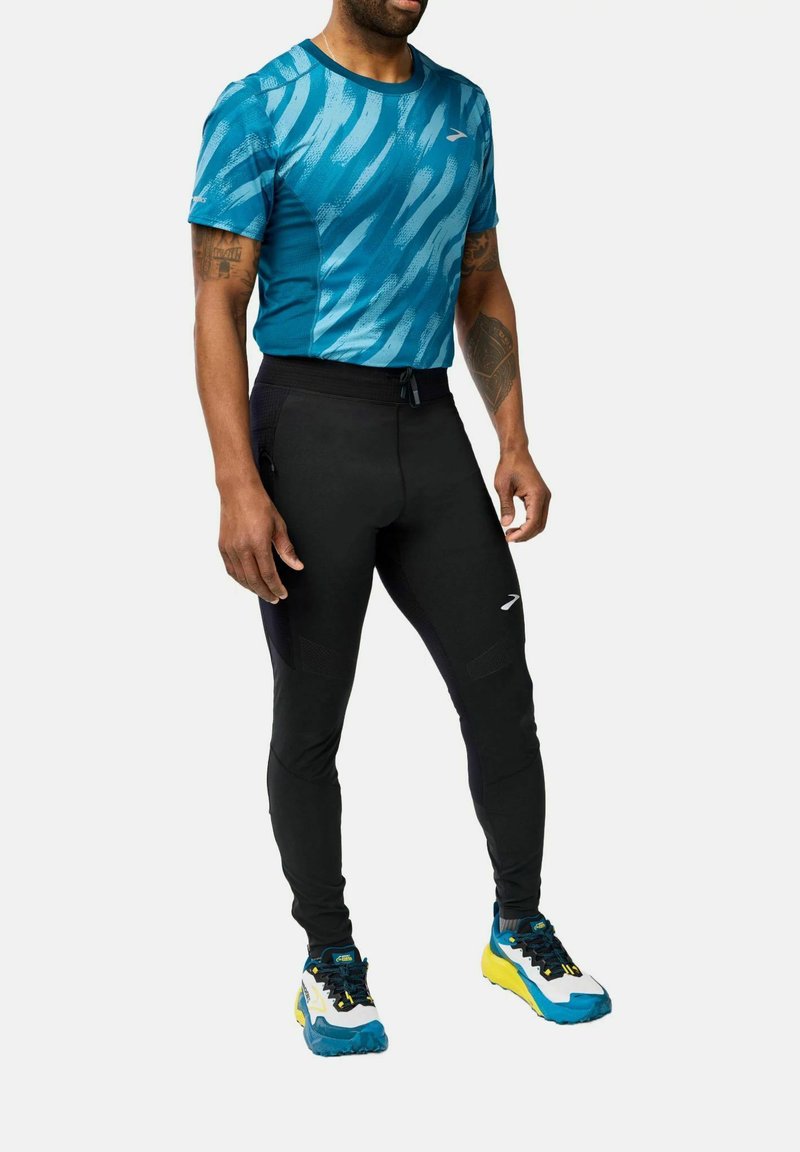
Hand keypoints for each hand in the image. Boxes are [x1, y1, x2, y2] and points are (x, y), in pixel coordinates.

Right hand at [218, 480, 303, 601]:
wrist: (238, 491)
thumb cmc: (258, 504)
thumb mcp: (279, 526)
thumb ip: (287, 549)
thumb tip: (297, 565)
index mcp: (258, 543)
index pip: (268, 574)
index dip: (276, 587)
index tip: (282, 593)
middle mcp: (242, 548)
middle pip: (254, 580)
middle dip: (265, 592)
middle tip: (274, 597)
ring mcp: (230, 548)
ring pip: (241, 578)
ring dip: (252, 588)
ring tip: (263, 592)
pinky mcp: (223, 546)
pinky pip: (230, 570)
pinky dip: (239, 579)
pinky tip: (247, 582)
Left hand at [495, 449, 550, 541]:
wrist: (516, 452)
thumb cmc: (509, 466)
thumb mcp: (502, 487)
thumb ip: (506, 506)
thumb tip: (506, 524)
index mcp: (537, 494)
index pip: (533, 522)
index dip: (522, 533)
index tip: (508, 538)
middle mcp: (544, 496)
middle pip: (539, 525)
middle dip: (525, 535)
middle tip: (508, 538)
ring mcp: (545, 497)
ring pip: (541, 522)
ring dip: (528, 531)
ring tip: (511, 533)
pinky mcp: (541, 496)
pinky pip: (539, 515)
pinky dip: (530, 523)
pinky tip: (518, 526)